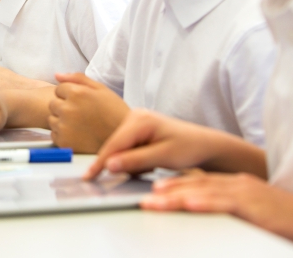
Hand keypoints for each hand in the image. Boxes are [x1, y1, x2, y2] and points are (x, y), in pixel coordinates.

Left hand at [48, 72, 129, 153]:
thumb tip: (56, 75)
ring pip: (52, 119)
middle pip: (53, 104)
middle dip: (64, 107)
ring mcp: (64, 126)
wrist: (124, 139)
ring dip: (62, 121)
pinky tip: (79, 135)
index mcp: (76, 93)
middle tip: (81, 114)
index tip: (82, 103)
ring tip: (81, 125)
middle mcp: (68, 109)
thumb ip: (77, 79)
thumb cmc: (114, 112)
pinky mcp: (64, 141)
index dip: (70, 95)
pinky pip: (54, 134)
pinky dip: (63, 135)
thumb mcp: (101, 89)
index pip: (58, 89)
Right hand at [84, 110, 238, 179]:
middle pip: (114, 145)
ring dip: (129, 162)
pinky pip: (127, 148)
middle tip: (139, 173)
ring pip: (120, 148)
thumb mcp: (164, 157)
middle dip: (119, 163)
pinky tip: (149, 162)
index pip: (114, 144)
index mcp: (141, 120)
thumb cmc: (189, 148)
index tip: (88, 177)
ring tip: (152, 165)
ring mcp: (136, 121)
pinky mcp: (138, 129)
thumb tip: (109, 165)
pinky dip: (134, 159)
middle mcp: (135, 116)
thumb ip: (136, 161)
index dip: (101, 162)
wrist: (204, 145)